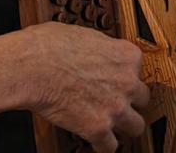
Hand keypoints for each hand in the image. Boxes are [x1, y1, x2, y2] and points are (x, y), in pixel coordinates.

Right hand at [0, 22, 149, 152]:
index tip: (118, 79)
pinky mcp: (98, 129)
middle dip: (130, 100)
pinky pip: (110, 147)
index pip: (138, 69)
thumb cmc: (51, 46)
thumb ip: (102, 48)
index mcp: (126, 55)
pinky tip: (97, 141)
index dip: (125, 74)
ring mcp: (115, 107)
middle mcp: (127, 82)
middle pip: (143, 98)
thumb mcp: (85, 34)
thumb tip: (99, 52)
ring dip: (124, 126)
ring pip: (136, 126)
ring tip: (114, 124)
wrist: (32, 66)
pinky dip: (103, 145)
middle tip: (116, 100)